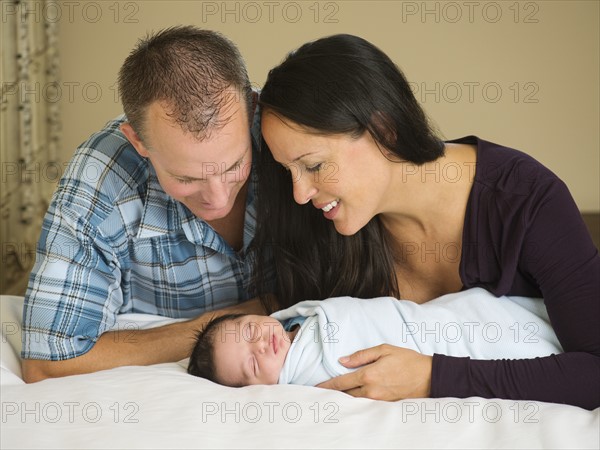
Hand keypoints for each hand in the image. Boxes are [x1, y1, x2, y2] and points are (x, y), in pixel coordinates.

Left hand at [316, 344, 432, 400]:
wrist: (429, 377)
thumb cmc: (407, 360)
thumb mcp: (384, 350)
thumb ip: (361, 355)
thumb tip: (343, 360)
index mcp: (368, 375)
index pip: (341, 382)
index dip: (326, 385)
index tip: (315, 387)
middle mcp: (371, 390)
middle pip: (344, 395)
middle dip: (331, 394)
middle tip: (318, 393)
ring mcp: (378, 399)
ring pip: (354, 401)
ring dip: (342, 399)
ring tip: (330, 396)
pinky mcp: (384, 404)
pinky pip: (365, 404)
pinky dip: (355, 402)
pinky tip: (350, 399)